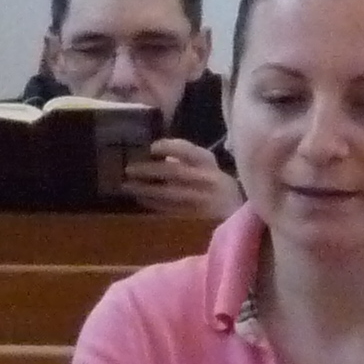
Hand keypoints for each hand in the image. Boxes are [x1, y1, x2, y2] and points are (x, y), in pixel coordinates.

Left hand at [118, 138, 239, 223]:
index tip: (151, 147)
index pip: (188, 151)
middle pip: (174, 172)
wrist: (236, 212)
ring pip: (168, 194)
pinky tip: (139, 199)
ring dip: (145, 190)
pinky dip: (152, 204)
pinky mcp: (193, 217)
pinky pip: (168, 209)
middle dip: (149, 170)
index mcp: (208, 163)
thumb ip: (186, 157)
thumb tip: (157, 154)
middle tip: (128, 169)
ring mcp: (199, 200)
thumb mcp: (208, 165)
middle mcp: (205, 180)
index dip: (169, 147)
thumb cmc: (216, 183)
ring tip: (127, 186)